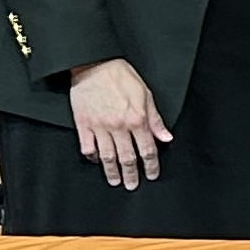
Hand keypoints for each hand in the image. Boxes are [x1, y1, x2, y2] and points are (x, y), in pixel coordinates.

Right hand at [67, 58, 169, 188]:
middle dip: (131, 174)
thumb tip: (166, 138)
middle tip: (132, 185)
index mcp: (137, 119)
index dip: (151, 165)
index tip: (152, 175)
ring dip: (112, 171)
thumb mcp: (146, 95)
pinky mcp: (83, 123)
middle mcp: (119, 126)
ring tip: (115, 181)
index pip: (147, 150)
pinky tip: (96, 161)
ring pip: (107, 156)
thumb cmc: (122, 77)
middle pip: (127, 158)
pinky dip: (92, 156)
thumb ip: (156, 119)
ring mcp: (99, 126)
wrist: (94, 64)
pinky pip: (87, 146)